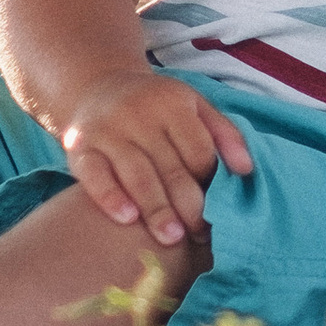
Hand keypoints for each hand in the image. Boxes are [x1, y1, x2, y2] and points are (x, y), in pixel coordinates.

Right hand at [57, 68, 246, 244]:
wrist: (97, 87)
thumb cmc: (155, 107)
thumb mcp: (193, 106)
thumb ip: (224, 134)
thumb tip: (247, 169)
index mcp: (172, 103)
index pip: (198, 149)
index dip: (210, 182)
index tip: (219, 211)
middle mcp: (138, 114)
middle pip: (170, 166)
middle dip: (188, 204)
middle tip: (201, 235)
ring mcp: (107, 131)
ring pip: (136, 174)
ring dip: (156, 208)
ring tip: (172, 238)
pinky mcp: (79, 147)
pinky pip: (94, 176)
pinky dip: (111, 197)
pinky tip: (128, 219)